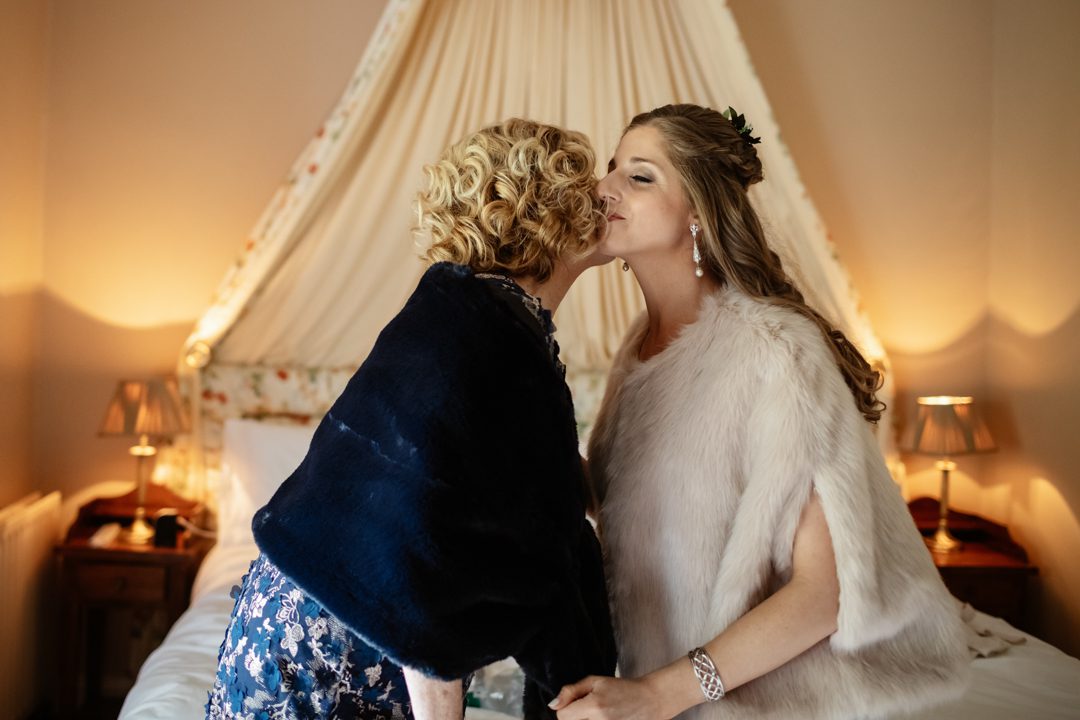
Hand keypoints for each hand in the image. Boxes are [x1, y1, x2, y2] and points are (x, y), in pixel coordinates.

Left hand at [550, 675, 668, 719]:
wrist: (649, 700)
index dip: (566, 707)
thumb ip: (571, 691)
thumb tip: (553, 705)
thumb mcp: (595, 681)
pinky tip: (603, 718)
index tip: (577, 702)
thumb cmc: (622, 688)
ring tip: (596, 714)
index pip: (562, 716)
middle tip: (588, 709)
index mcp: (594, 706)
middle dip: (575, 717)